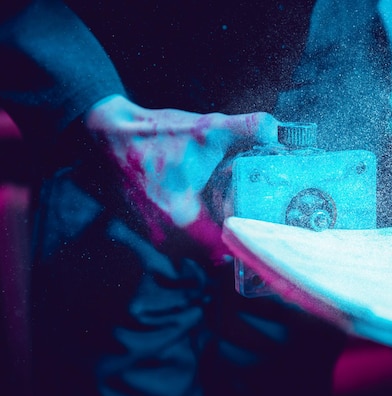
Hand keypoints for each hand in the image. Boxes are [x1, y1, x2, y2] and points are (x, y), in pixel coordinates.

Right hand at [85, 94, 278, 261]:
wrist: (98, 135)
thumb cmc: (150, 136)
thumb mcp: (203, 130)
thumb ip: (246, 128)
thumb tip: (276, 129)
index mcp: (184, 224)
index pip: (227, 251)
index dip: (247, 240)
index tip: (261, 227)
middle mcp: (167, 239)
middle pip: (213, 254)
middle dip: (232, 238)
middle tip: (250, 220)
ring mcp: (152, 236)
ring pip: (194, 249)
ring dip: (212, 236)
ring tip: (230, 214)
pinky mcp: (143, 228)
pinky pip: (177, 240)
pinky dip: (192, 230)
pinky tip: (202, 207)